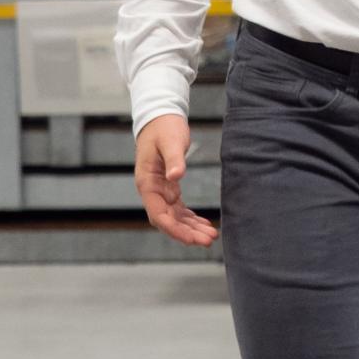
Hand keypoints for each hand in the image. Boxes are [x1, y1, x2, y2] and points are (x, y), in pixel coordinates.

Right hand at [134, 113, 217, 246]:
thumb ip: (174, 159)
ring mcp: (160, 191)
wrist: (160, 118)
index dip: (175, 229)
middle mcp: (151, 191)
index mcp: (147, 183)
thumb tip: (175, 177)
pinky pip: (179, 209)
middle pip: (168, 220)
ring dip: (191, 228)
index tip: (192, 239)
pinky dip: (190, 219)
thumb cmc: (164, 128)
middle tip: (208, 240)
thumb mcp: (170, 141)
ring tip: (211, 236)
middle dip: (186, 233)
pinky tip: (204, 225)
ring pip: (174, 217)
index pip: (159, 215)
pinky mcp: (169, 188)